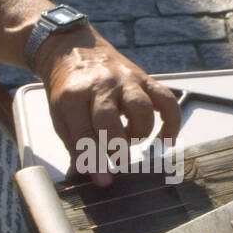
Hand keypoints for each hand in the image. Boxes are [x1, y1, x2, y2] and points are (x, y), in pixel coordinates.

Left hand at [36, 28, 182, 186]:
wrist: (74, 50)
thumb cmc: (69, 89)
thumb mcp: (61, 116)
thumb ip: (75, 146)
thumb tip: (82, 176)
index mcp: (72, 97)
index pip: (83, 134)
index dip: (93, 160)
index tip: (103, 182)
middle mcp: (100, 86)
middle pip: (110, 119)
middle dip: (117, 148)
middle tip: (120, 166)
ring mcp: (125, 81)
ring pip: (142, 109)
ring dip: (139, 133)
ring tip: (130, 142)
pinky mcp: (144, 79)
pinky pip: (166, 100)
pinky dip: (171, 122)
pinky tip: (167, 139)